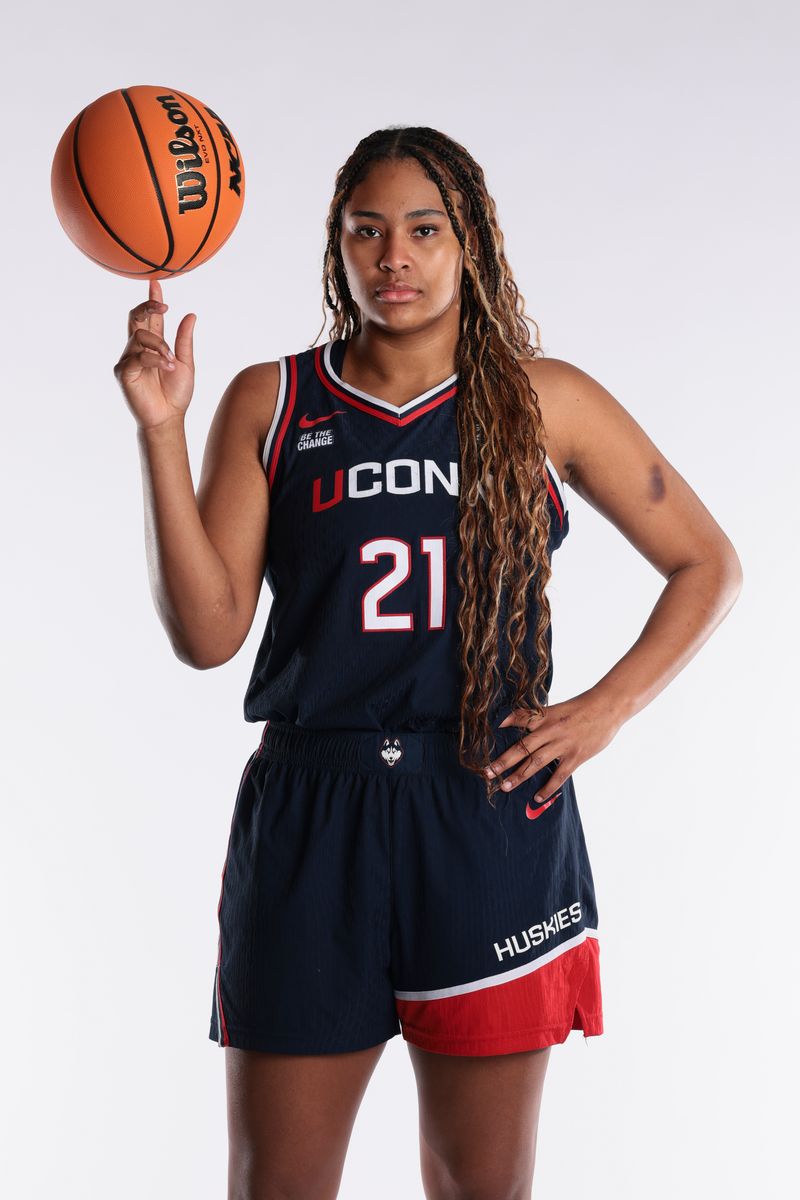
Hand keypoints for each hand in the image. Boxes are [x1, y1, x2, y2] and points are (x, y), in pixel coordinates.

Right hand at [113, 278, 196, 430]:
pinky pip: (137, 356)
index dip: (152, 300)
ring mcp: (129, 359)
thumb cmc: (177, 394)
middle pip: (136, 317)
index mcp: (153, 345)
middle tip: (163, 306)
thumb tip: (191, 315)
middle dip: (148, 306)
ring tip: (171, 362)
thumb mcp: (187, 363)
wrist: (170, 417)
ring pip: (140, 335)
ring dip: (160, 346)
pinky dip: (155, 359)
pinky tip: (166, 368)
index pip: (150, 317)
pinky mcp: (124, 371)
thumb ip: (185, 340)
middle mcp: (138, 348)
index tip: (156, 283)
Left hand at [484, 689, 624, 801]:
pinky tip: (537, 797)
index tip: (486, 736)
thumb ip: (538, 718)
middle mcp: (550, 730)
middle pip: (522, 747)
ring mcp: (563, 744)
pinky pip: (559, 775)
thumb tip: (519, 726)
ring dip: (519, 776)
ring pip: (536, 762)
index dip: (504, 725)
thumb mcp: (556, 708)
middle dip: (503, 761)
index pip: (519, 719)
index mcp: (545, 715)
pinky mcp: (576, 756)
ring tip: (505, 787)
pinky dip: (547, 788)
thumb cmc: (582, 707)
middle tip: (487, 773)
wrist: (608, 707)